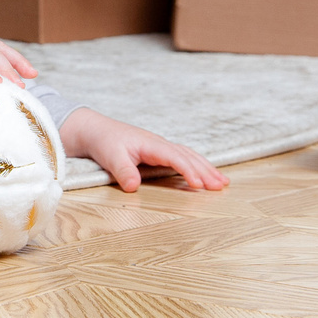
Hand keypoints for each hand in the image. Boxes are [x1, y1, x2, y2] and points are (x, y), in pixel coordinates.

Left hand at [59, 107, 227, 192]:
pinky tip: (204, 175)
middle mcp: (159, 144)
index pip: (175, 157)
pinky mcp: (158, 153)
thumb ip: (123, 171)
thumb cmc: (103, 142)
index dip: (188, 171)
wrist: (95, 130)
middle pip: (188, 156)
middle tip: (222, 185)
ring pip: (189, 156)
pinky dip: (196, 166)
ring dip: (206, 168)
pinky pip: (183, 158)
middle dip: (206, 170)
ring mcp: (160, 148)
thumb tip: (133, 187)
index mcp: (151, 144)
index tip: (199, 185)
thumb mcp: (110, 157)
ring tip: (222, 182)